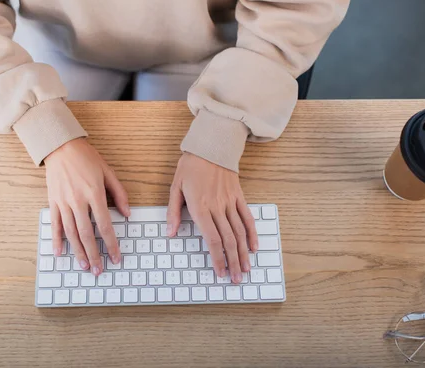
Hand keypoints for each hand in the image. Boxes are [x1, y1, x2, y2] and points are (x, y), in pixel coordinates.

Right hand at [45, 138, 129, 275]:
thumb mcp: (108, 172)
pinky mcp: (53, 201)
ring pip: (71, 233)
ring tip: (84, 266)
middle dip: (94, 254)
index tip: (115, 257)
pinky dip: (57, 240)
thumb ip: (119, 193)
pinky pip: (55, 224)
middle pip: (87, 234)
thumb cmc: (86, 158)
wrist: (61, 146)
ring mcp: (63, 202)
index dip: (111, 244)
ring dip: (78, 251)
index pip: (105, 225)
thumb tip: (128, 214)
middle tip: (99, 270)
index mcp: (94, 194)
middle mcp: (78, 201)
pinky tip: (60, 253)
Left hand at [167, 153, 257, 283]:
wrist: (211, 145)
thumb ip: (173, 212)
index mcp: (200, 207)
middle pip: (228, 240)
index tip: (220, 273)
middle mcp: (217, 207)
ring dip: (243, 253)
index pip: (212, 239)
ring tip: (246, 269)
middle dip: (232, 262)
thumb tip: (170, 233)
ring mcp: (230, 202)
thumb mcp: (175, 186)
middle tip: (236, 280)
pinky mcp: (239, 196)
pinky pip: (247, 217)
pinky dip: (252, 233)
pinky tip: (254, 247)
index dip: (217, 258)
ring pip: (240, 232)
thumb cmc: (190, 166)